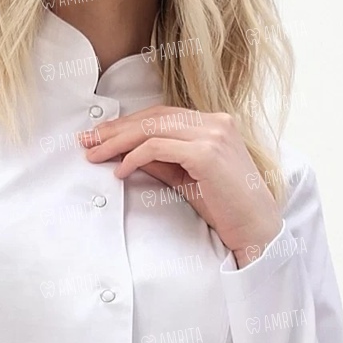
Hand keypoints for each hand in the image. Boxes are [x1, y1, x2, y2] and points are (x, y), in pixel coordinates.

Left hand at [78, 107, 282, 266]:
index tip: (99, 136)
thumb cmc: (225, 206)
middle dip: (115, 129)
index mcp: (214, 123)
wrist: (255, 227)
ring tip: (95, 155)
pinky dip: (134, 157)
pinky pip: (158, 148)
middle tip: (86, 141)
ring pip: (152, 128)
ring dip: (118, 141)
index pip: (161, 115)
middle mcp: (215, 122)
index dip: (127, 124)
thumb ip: (161, 161)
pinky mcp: (206, 153)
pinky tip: (120, 171)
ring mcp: (213, 135)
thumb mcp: (186, 178)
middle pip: (153, 117)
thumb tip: (125, 152)